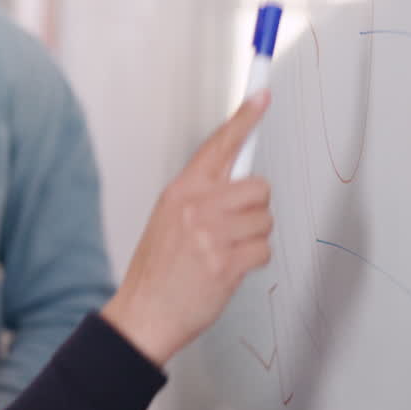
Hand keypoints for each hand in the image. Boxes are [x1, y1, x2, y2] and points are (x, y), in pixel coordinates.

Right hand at [102, 91, 273, 366]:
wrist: (144, 313)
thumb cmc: (157, 270)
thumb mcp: (168, 220)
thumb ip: (200, 197)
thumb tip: (238, 181)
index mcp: (180, 191)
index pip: (218, 145)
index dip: (245, 119)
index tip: (263, 96)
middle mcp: (197, 207)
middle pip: (259, 186)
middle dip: (254, 209)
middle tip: (232, 229)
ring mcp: (212, 234)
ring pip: (265, 220)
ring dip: (253, 239)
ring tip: (223, 254)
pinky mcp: (228, 262)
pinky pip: (264, 250)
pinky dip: (252, 262)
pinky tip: (227, 271)